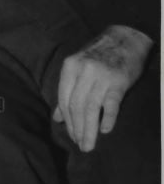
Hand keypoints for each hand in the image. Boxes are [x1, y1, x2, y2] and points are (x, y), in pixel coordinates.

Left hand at [53, 24, 152, 151]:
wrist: (126, 38)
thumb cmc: (99, 55)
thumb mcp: (78, 68)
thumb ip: (67, 91)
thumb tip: (56, 118)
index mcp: (70, 67)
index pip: (64, 99)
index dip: (67, 120)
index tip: (71, 136)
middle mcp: (84, 71)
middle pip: (76, 106)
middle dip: (77, 129)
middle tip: (81, 145)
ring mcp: (101, 76)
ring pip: (90, 108)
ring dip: (89, 129)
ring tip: (89, 144)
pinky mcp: (118, 81)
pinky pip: (111, 104)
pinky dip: (107, 118)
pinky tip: (105, 130)